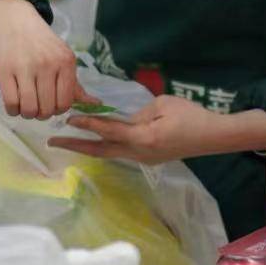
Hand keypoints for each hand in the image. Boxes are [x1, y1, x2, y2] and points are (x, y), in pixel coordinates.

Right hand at [0, 0, 91, 119]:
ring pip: (29, 108)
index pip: (65, 102)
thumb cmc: (41, 42)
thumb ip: (74, 83)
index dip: (57, 110)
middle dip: (42, 114)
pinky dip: (12, 110)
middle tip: (37, 106)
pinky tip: (14, 104)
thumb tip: (95, 104)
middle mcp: (48, 65)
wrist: (15, 20)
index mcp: (66, 63)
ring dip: (27, 114)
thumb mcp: (63, 57)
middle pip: (47, 109)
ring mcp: (25, 68)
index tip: (51, 105)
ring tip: (25, 105)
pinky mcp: (4, 71)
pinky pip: (10, 103)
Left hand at [48, 97, 265, 163]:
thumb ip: (138, 114)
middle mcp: (139, 153)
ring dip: (88, 146)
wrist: (213, 136)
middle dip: (76, 145)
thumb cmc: (191, 116)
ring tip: (68, 141)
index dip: (88, 123)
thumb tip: (124, 120)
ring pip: (109, 153)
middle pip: (101, 150)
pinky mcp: (148, 157)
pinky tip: (97, 141)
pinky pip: (120, 152)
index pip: (109, 130)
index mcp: (143, 138)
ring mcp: (143, 158)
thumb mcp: (163, 105)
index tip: (69, 117)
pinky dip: (105, 146)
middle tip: (52, 141)